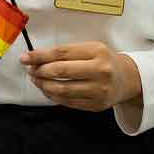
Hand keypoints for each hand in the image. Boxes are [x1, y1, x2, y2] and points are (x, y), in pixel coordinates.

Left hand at [21, 42, 142, 111]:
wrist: (127, 79)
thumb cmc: (103, 59)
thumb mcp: (90, 48)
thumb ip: (66, 52)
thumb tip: (37, 58)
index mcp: (97, 51)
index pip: (61, 53)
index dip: (40, 56)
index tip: (26, 58)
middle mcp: (100, 71)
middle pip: (61, 72)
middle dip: (40, 71)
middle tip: (30, 70)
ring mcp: (99, 90)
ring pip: (62, 89)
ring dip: (44, 85)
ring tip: (36, 80)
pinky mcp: (96, 105)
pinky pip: (68, 102)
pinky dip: (53, 96)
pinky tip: (47, 89)